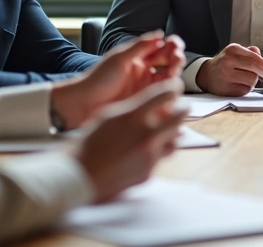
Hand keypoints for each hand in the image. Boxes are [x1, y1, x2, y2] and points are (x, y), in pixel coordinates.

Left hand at [52, 31, 184, 128]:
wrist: (84, 103)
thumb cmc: (98, 79)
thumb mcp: (119, 59)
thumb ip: (140, 47)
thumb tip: (160, 34)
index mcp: (137, 58)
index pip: (160, 48)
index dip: (170, 45)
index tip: (174, 44)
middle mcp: (144, 71)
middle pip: (168, 62)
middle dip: (176, 57)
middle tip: (176, 57)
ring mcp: (146, 87)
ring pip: (169, 77)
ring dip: (175, 71)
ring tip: (173, 70)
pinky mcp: (146, 102)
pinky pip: (163, 94)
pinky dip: (171, 90)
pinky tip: (172, 86)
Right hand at [72, 78, 187, 202]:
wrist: (79, 174)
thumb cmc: (90, 141)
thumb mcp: (109, 115)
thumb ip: (135, 108)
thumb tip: (155, 103)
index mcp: (134, 116)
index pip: (166, 93)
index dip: (174, 87)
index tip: (176, 87)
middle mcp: (146, 135)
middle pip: (180, 115)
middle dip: (182, 108)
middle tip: (182, 107)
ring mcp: (150, 156)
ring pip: (176, 139)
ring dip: (173, 133)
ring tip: (166, 130)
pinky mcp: (149, 172)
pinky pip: (161, 158)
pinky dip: (157, 152)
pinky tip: (145, 150)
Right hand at [196, 43, 262, 95]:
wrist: (207, 75)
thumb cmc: (224, 63)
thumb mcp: (234, 52)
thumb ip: (249, 52)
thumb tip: (258, 53)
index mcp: (232, 49)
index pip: (253, 57)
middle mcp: (228, 61)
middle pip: (254, 68)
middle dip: (262, 72)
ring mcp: (226, 76)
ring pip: (252, 80)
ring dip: (253, 80)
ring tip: (246, 79)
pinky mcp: (227, 89)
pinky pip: (246, 90)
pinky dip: (246, 88)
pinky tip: (239, 84)